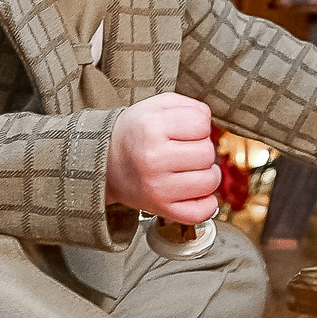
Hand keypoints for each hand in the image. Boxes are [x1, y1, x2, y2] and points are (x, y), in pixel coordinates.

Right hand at [106, 93, 222, 222]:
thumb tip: (211, 122)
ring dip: (206, 174)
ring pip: (210, 181)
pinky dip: (206, 203)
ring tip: (189, 169)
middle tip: (184, 151)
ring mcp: (158, 188)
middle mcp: (153, 159)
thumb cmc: (136, 133)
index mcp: (151, 128)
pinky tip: (194, 190)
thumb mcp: (156, 106)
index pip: (202, 123)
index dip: (198, 125)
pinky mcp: (162, 209)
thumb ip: (189, 106)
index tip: (184, 131)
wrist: (105, 163)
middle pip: (208, 153)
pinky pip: (202, 212)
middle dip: (201, 149)